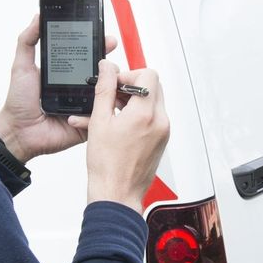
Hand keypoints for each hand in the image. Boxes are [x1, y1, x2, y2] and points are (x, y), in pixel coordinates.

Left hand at [0, 15, 118, 162]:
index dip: (96, 44)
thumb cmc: (19, 101)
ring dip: (112, 82)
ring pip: (106, 92)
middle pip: (101, 72)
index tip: (103, 34)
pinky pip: (102, 115)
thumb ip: (28, 41)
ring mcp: (85, 106)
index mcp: (66, 73)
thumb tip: (37, 17)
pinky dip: (106, 107)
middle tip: (110, 48)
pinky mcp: (87, 123)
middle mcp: (78, 88)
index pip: (86, 55)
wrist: (18, 132)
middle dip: (110, 60)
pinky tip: (105, 97)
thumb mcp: (22, 66)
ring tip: (113, 73)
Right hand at [71, 61, 169, 210]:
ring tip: (111, 111)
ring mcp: (163, 132)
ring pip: (153, 101)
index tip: (114, 83)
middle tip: (112, 95)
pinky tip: (119, 124)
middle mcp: (160, 121)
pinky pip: (153, 117)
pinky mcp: (161, 140)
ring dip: (133, 100)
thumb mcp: (99, 121)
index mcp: (145, 114)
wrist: (116, 194)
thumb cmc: (107, 166)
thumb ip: (104, 89)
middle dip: (131, 86)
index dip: (128, 75)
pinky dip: (138, 114)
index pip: (148, 75)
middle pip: (153, 86)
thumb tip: (107, 68)